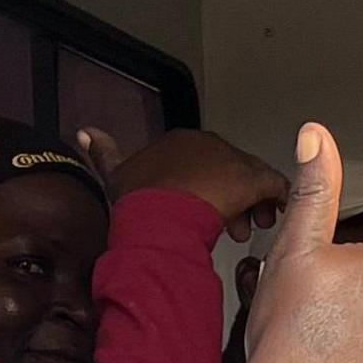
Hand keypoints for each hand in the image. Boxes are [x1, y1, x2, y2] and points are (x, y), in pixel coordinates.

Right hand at [98, 126, 288, 239]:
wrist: (154, 216)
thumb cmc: (138, 203)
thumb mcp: (115, 174)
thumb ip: (103, 153)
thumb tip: (86, 134)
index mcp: (180, 141)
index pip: (204, 161)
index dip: (206, 188)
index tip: (205, 210)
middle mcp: (207, 144)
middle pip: (230, 170)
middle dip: (232, 198)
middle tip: (235, 225)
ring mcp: (231, 161)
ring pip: (251, 180)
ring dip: (251, 204)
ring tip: (248, 228)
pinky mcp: (249, 179)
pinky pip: (272, 186)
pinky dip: (276, 200)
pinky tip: (277, 214)